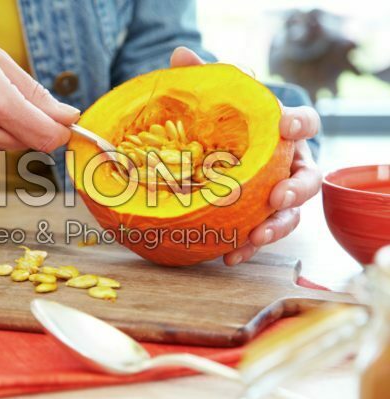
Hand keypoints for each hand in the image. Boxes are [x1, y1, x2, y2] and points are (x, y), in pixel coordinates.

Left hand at [169, 47, 321, 265]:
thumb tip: (180, 54)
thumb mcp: (218, 101)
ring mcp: (280, 194)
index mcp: (283, 133)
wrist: (223, 152)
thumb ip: (205, 78)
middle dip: (297, 188)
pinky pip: (263, 235)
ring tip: (257, 236)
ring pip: (293, 214)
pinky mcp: (263, 218)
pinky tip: (230, 256)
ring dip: (277, 226)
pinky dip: (249, 247)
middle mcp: (290, 164)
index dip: (300, 123)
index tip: (287, 127)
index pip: (305, 122)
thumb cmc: (228, 125)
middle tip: (278, 195)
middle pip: (309, 177)